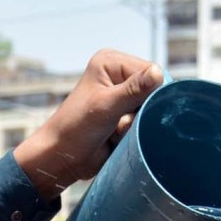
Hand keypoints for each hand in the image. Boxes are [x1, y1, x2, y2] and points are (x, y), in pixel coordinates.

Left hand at [12, 49, 164, 201]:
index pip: (151, 70)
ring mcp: (122, 97)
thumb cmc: (76, 128)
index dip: (151, 91)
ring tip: (115, 131)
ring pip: (149, 110)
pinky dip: (133, 133)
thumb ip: (134, 90)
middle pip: (153, 91)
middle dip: (142, 110)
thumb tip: (158, 73)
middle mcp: (118, 75)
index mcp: (111, 62)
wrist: (62, 158)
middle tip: (121, 122)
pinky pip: (142, 123)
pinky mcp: (123, 117)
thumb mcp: (107, 106)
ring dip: (136, 124)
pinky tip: (115, 137)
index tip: (136, 109)